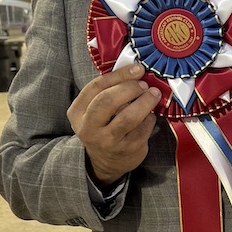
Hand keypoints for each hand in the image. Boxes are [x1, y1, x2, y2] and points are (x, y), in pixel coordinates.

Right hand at [67, 63, 160, 183]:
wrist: (105, 162)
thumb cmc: (103, 127)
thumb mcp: (94, 110)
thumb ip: (108, 90)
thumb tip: (135, 71)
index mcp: (78, 112)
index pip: (96, 87)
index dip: (119, 75)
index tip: (137, 68)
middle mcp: (89, 128)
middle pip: (108, 101)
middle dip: (130, 88)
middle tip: (144, 84)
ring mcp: (108, 141)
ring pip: (128, 117)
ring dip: (145, 101)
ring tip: (154, 94)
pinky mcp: (128, 149)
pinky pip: (143, 127)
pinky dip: (150, 117)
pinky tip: (150, 114)